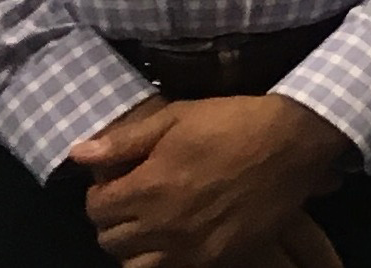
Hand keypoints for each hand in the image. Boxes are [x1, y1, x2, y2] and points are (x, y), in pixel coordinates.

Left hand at [72, 93, 348, 267]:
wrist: (294, 142)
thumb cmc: (232, 123)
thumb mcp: (176, 118)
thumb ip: (124, 141)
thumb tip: (76, 154)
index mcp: (148, 188)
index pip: (95, 208)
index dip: (101, 191)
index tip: (119, 178)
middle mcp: (163, 225)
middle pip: (110, 240)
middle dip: (114, 218)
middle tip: (135, 197)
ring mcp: (191, 247)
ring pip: (135, 264)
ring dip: (136, 244)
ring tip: (153, 222)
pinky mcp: (218, 257)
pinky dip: (167, 257)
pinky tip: (180, 235)